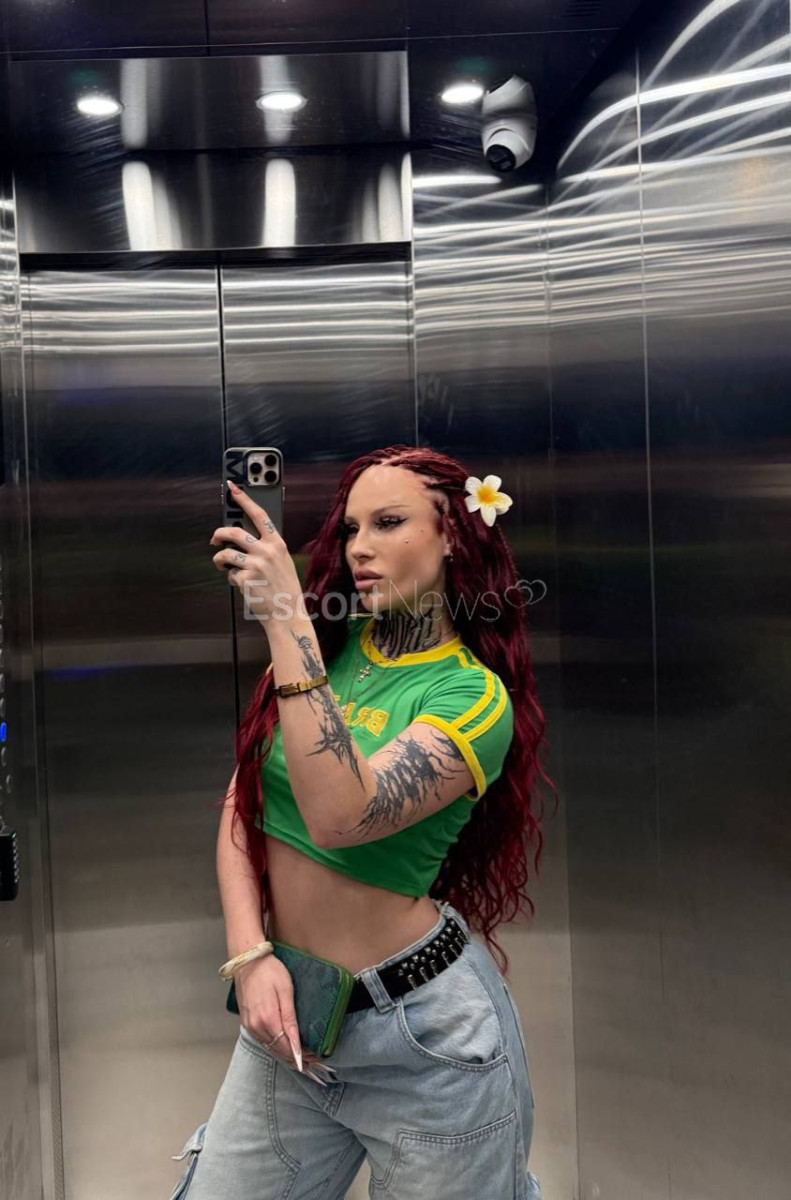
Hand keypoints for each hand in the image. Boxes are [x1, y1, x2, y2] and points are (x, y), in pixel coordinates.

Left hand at [210, 481, 302, 626]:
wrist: (287, 614)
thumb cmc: (284, 588)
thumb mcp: (282, 562)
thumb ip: (266, 548)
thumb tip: (241, 538)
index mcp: (277, 544)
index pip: (258, 514)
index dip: (244, 499)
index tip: (232, 487)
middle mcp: (266, 551)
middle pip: (233, 532)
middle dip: (219, 534)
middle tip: (215, 540)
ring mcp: (255, 565)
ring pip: (225, 554)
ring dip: (219, 560)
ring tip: (223, 566)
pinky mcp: (245, 579)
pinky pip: (230, 574)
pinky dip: (232, 579)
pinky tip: (243, 586)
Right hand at [235, 954, 337, 1084]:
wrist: (247, 962)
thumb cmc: (269, 971)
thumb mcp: (285, 991)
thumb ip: (290, 1019)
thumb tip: (296, 1042)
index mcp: (268, 1019)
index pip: (287, 1046)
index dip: (301, 1055)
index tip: (314, 1059)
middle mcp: (257, 1027)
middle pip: (278, 1051)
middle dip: (296, 1059)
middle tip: (312, 1065)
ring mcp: (250, 1026)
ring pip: (270, 1048)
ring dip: (286, 1056)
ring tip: (301, 1062)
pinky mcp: (247, 1023)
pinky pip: (263, 1041)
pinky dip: (275, 1048)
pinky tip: (284, 1050)